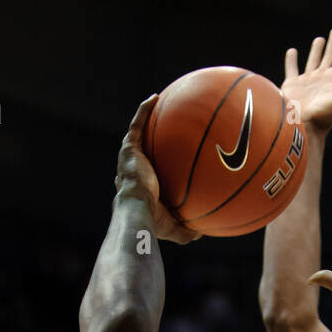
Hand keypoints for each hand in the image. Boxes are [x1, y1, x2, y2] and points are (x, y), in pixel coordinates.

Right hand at [115, 96, 201, 244]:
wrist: (138, 210)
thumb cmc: (153, 222)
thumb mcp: (173, 229)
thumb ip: (186, 230)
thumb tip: (202, 234)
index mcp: (139, 188)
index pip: (143, 176)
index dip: (150, 168)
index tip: (161, 164)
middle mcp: (132, 171)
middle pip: (140, 152)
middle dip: (148, 142)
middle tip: (161, 134)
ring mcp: (129, 158)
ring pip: (137, 134)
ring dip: (145, 119)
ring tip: (157, 105)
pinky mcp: (129, 148)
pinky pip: (138, 123)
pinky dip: (145, 110)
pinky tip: (155, 98)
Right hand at [281, 26, 331, 134]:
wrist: (303, 127)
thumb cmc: (326, 115)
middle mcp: (322, 80)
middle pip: (331, 56)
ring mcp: (307, 82)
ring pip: (313, 61)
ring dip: (317, 50)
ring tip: (320, 39)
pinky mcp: (292, 85)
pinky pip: (292, 68)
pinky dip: (291, 60)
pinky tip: (292, 51)